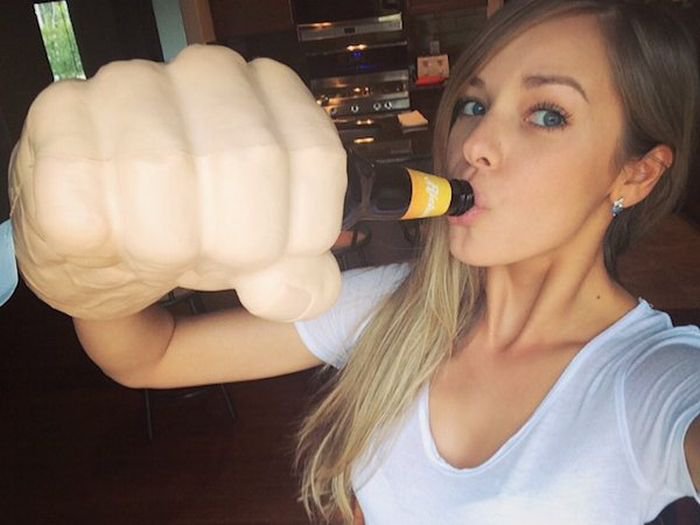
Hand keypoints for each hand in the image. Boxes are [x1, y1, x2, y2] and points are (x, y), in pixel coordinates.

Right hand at [9, 45, 346, 320]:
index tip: (274, 262)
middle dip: (241, 240)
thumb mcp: (267, 260)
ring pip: (163, 169)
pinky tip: (110, 237)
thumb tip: (296, 294)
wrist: (104, 239)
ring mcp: (128, 86)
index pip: (315, 155)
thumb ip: (301, 279)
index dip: (303, 230)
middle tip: (215, 259)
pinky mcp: (58, 118)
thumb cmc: (196, 234)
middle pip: (251, 157)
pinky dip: (107, 246)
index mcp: (273, 97)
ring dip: (167, 245)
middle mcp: (208, 73)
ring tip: (159, 248)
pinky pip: (92, 202)